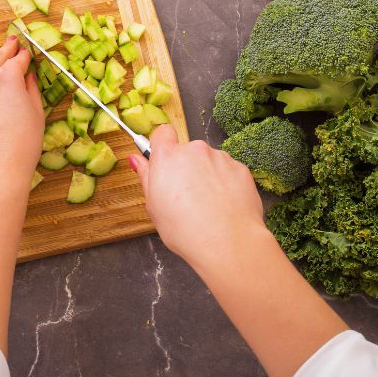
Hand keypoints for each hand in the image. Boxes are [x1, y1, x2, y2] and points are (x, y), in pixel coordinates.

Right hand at [130, 125, 266, 271]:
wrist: (228, 243)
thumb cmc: (187, 230)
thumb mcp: (154, 206)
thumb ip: (146, 177)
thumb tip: (137, 160)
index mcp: (169, 157)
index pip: (162, 133)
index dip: (162, 146)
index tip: (164, 161)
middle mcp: (195, 150)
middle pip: (187, 151)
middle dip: (186, 167)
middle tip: (186, 196)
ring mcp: (220, 158)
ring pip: (209, 161)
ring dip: (207, 175)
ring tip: (207, 205)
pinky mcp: (240, 168)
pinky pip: (228, 171)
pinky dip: (225, 184)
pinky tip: (223, 205)